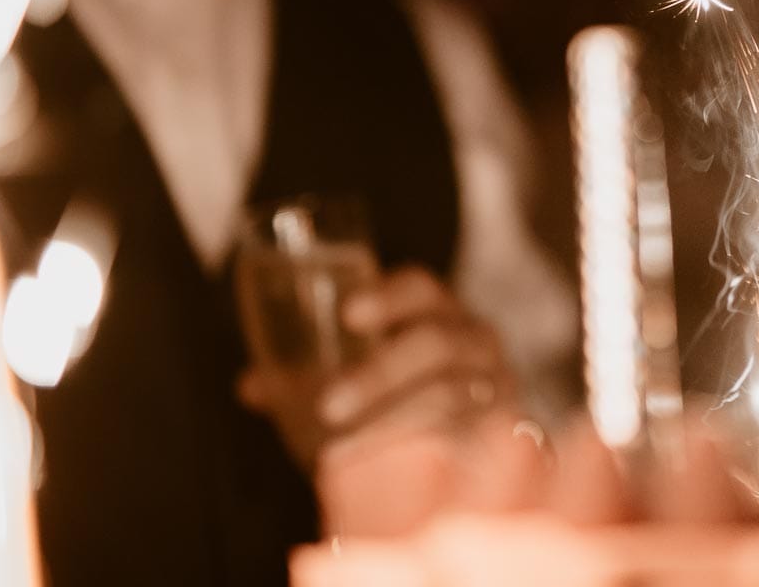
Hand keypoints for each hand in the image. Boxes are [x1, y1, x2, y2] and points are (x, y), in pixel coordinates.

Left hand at [239, 268, 511, 472]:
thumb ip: (310, 376)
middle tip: (326, 405)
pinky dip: (422, 453)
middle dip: (379, 373)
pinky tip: (383, 471)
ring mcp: (497, 386)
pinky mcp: (507, 433)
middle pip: (436, 342)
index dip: (389, 296)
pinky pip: (468, 440)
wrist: (487, 444)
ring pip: (450, 396)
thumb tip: (252, 385)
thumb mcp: (367, 376)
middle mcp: (477, 341)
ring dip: (389, 422)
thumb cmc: (416, 395)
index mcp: (442, 313)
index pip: (422, 288)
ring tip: (336, 451)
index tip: (348, 314)